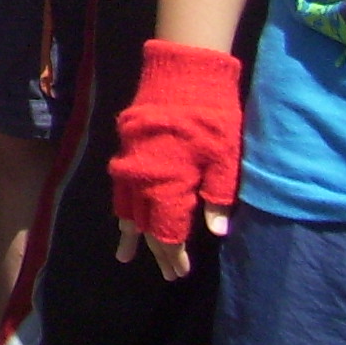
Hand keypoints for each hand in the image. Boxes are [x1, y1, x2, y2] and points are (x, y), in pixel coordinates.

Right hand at [109, 40, 241, 280]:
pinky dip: (122, 206)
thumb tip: (216, 233)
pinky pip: (120, 187)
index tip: (181, 273)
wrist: (182, 70)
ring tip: (126, 256)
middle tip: (167, 274)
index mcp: (167, 184)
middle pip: (145, 225)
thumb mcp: (225, 157)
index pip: (167, 232)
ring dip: (129, 233)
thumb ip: (218, 196)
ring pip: (126, 207)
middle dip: (156, 251)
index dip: (174, 255)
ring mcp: (131, 162)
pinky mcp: (128, 147)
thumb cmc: (210, 115)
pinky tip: (124, 214)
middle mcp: (142, 178)